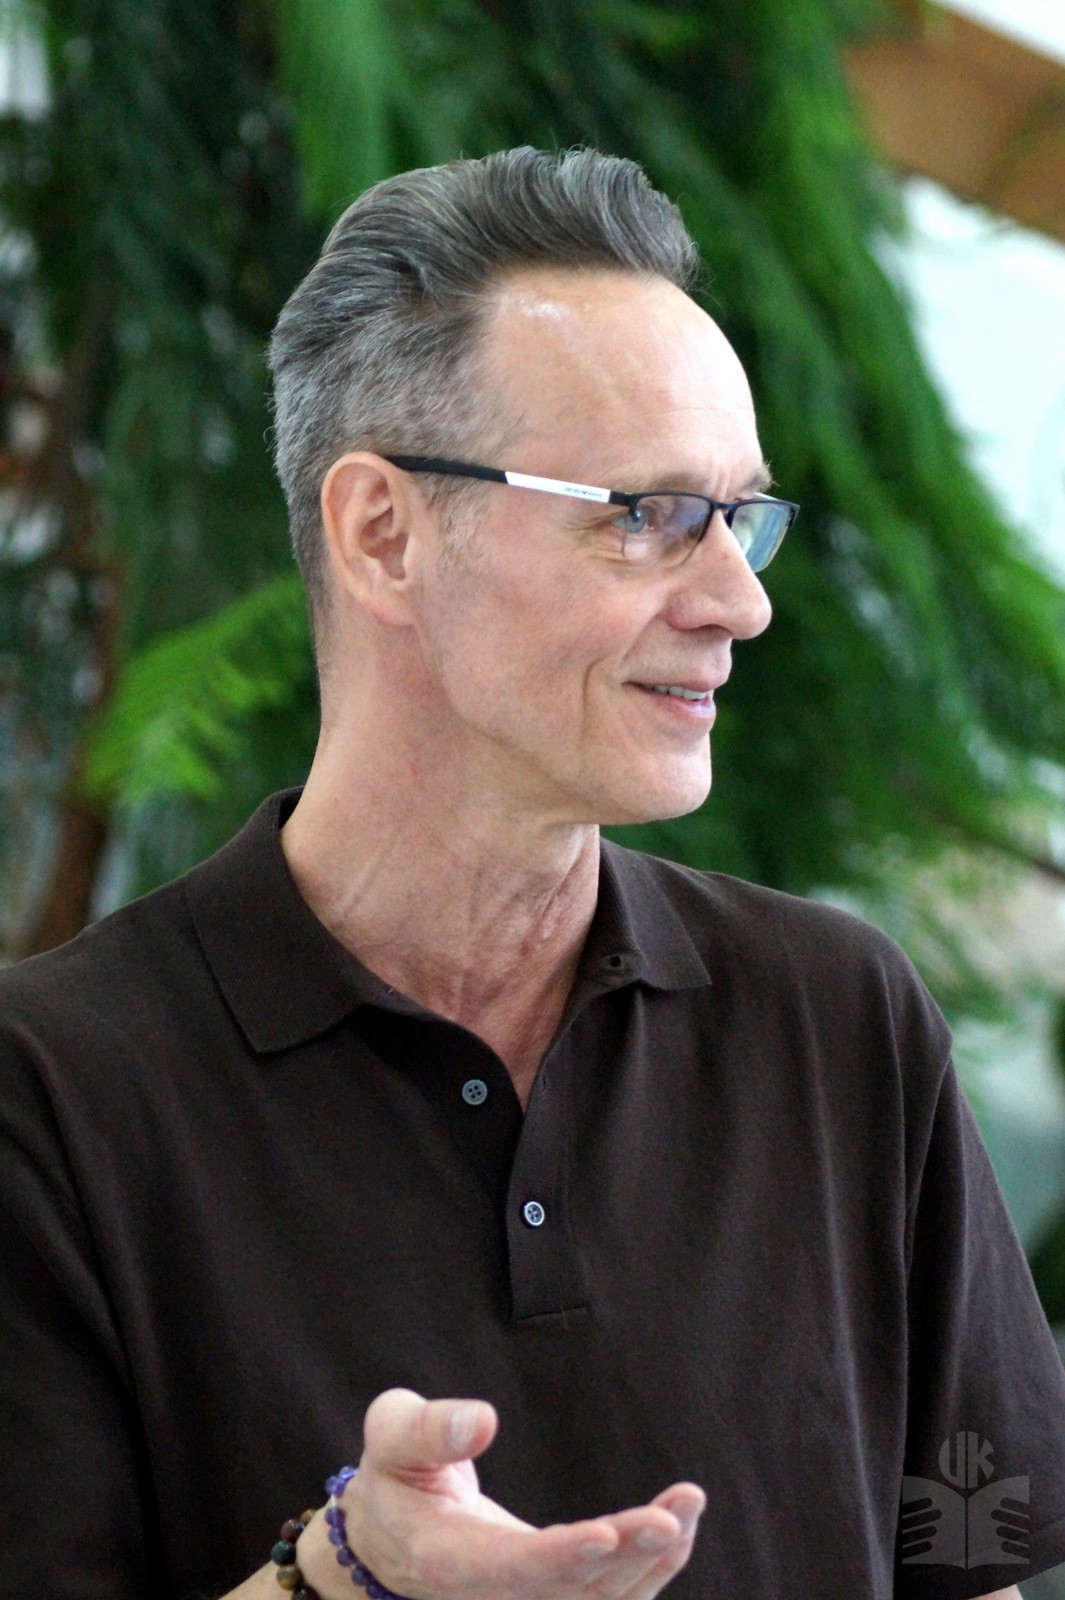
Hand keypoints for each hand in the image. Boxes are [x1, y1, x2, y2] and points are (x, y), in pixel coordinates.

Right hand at [297, 1388, 704, 1599]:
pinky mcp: (553, 1594)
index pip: (509, 1568)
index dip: (558, 1560)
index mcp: (445, 1557)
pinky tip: (680, 1525)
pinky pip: (607, 1594)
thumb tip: (483, 1421)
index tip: (606, 1536)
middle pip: (568, 1593)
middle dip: (626, 1558)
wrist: (389, 1535)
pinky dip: (649, 1567)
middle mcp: (491, 1594)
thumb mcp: (391, 1437)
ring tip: (689, 1503)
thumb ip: (430, 1429)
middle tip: (672, 1518)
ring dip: (651, 1560)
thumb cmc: (395, 1474)